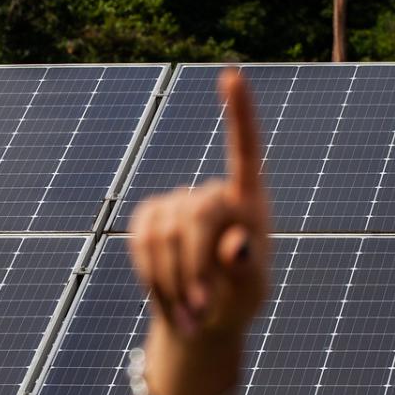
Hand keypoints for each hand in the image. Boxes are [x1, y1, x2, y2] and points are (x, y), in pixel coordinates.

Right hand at [128, 67, 271, 339]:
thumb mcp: (253, 292)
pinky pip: (142, 242)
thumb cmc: (239, 301)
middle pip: (197, 214)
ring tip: (192, 314)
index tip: (232, 75)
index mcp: (251, 201)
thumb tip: (237, 243)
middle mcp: (213, 193)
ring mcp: (177, 203)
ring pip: (165, 235)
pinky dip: (153, 277)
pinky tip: (169, 299)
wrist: (204, 318)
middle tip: (202, 310)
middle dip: (195, 265)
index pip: (246, 150)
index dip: (239, 113)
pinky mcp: (149, 217)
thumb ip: (247, 269)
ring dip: (175, 281)